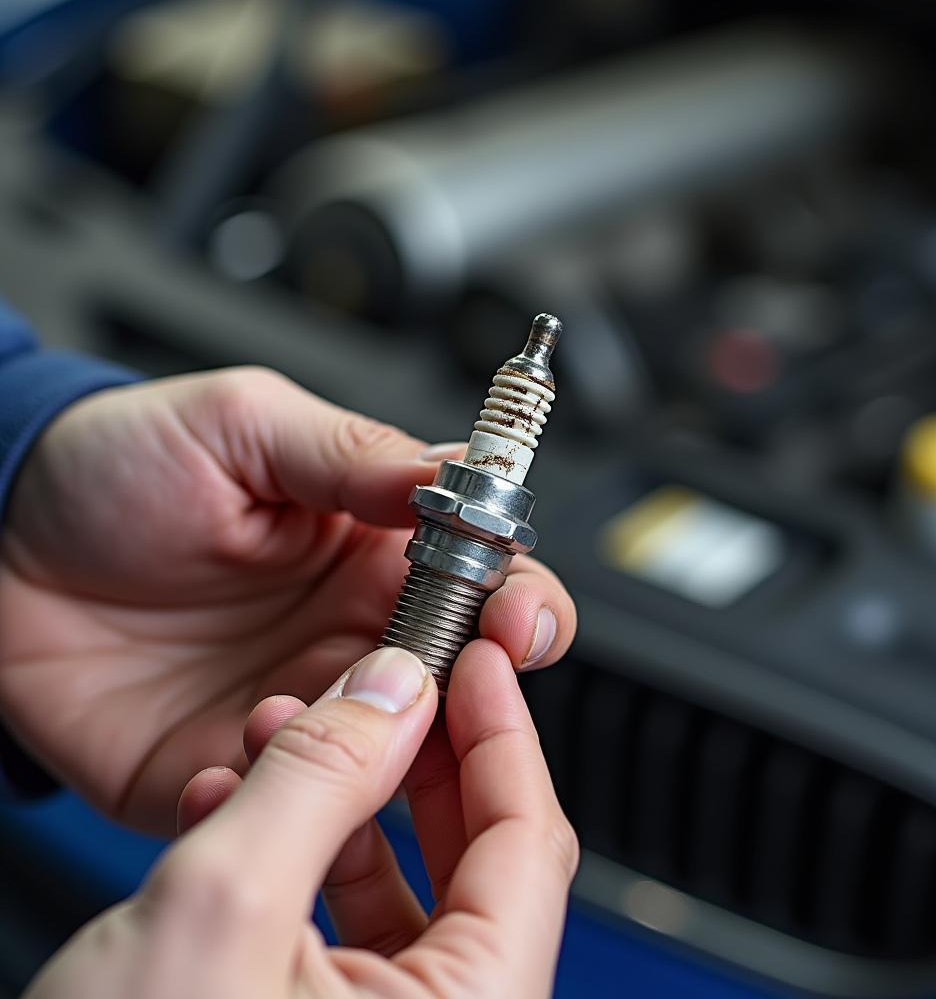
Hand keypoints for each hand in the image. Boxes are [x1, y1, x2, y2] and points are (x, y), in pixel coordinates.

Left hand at [0, 368, 574, 831]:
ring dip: (380, 750)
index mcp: (374, 544)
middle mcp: (353, 628)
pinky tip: (237, 753)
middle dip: (479, 694)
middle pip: (464, 678)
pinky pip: (287, 805)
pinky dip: (284, 799)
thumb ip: (352, 453)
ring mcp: (298, 701)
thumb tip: (452, 479)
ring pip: (392, 756)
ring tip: (304, 708)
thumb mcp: (243, 422)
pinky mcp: (230, 761)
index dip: (522, 598)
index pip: (490, 576)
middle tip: (443, 681)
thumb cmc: (122, 464)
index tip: (515, 612)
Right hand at [25, 643, 578, 998]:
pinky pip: (326, 927)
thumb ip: (320, 779)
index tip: (478, 662)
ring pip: (387, 885)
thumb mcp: (224, 912)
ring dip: (330, 797)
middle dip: (414, 755)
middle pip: (468, 859)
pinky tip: (228, 807)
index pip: (530, 843)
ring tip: (274, 734)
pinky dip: (287, 856)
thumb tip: (391, 690)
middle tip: (392, 685)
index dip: (504, 733)